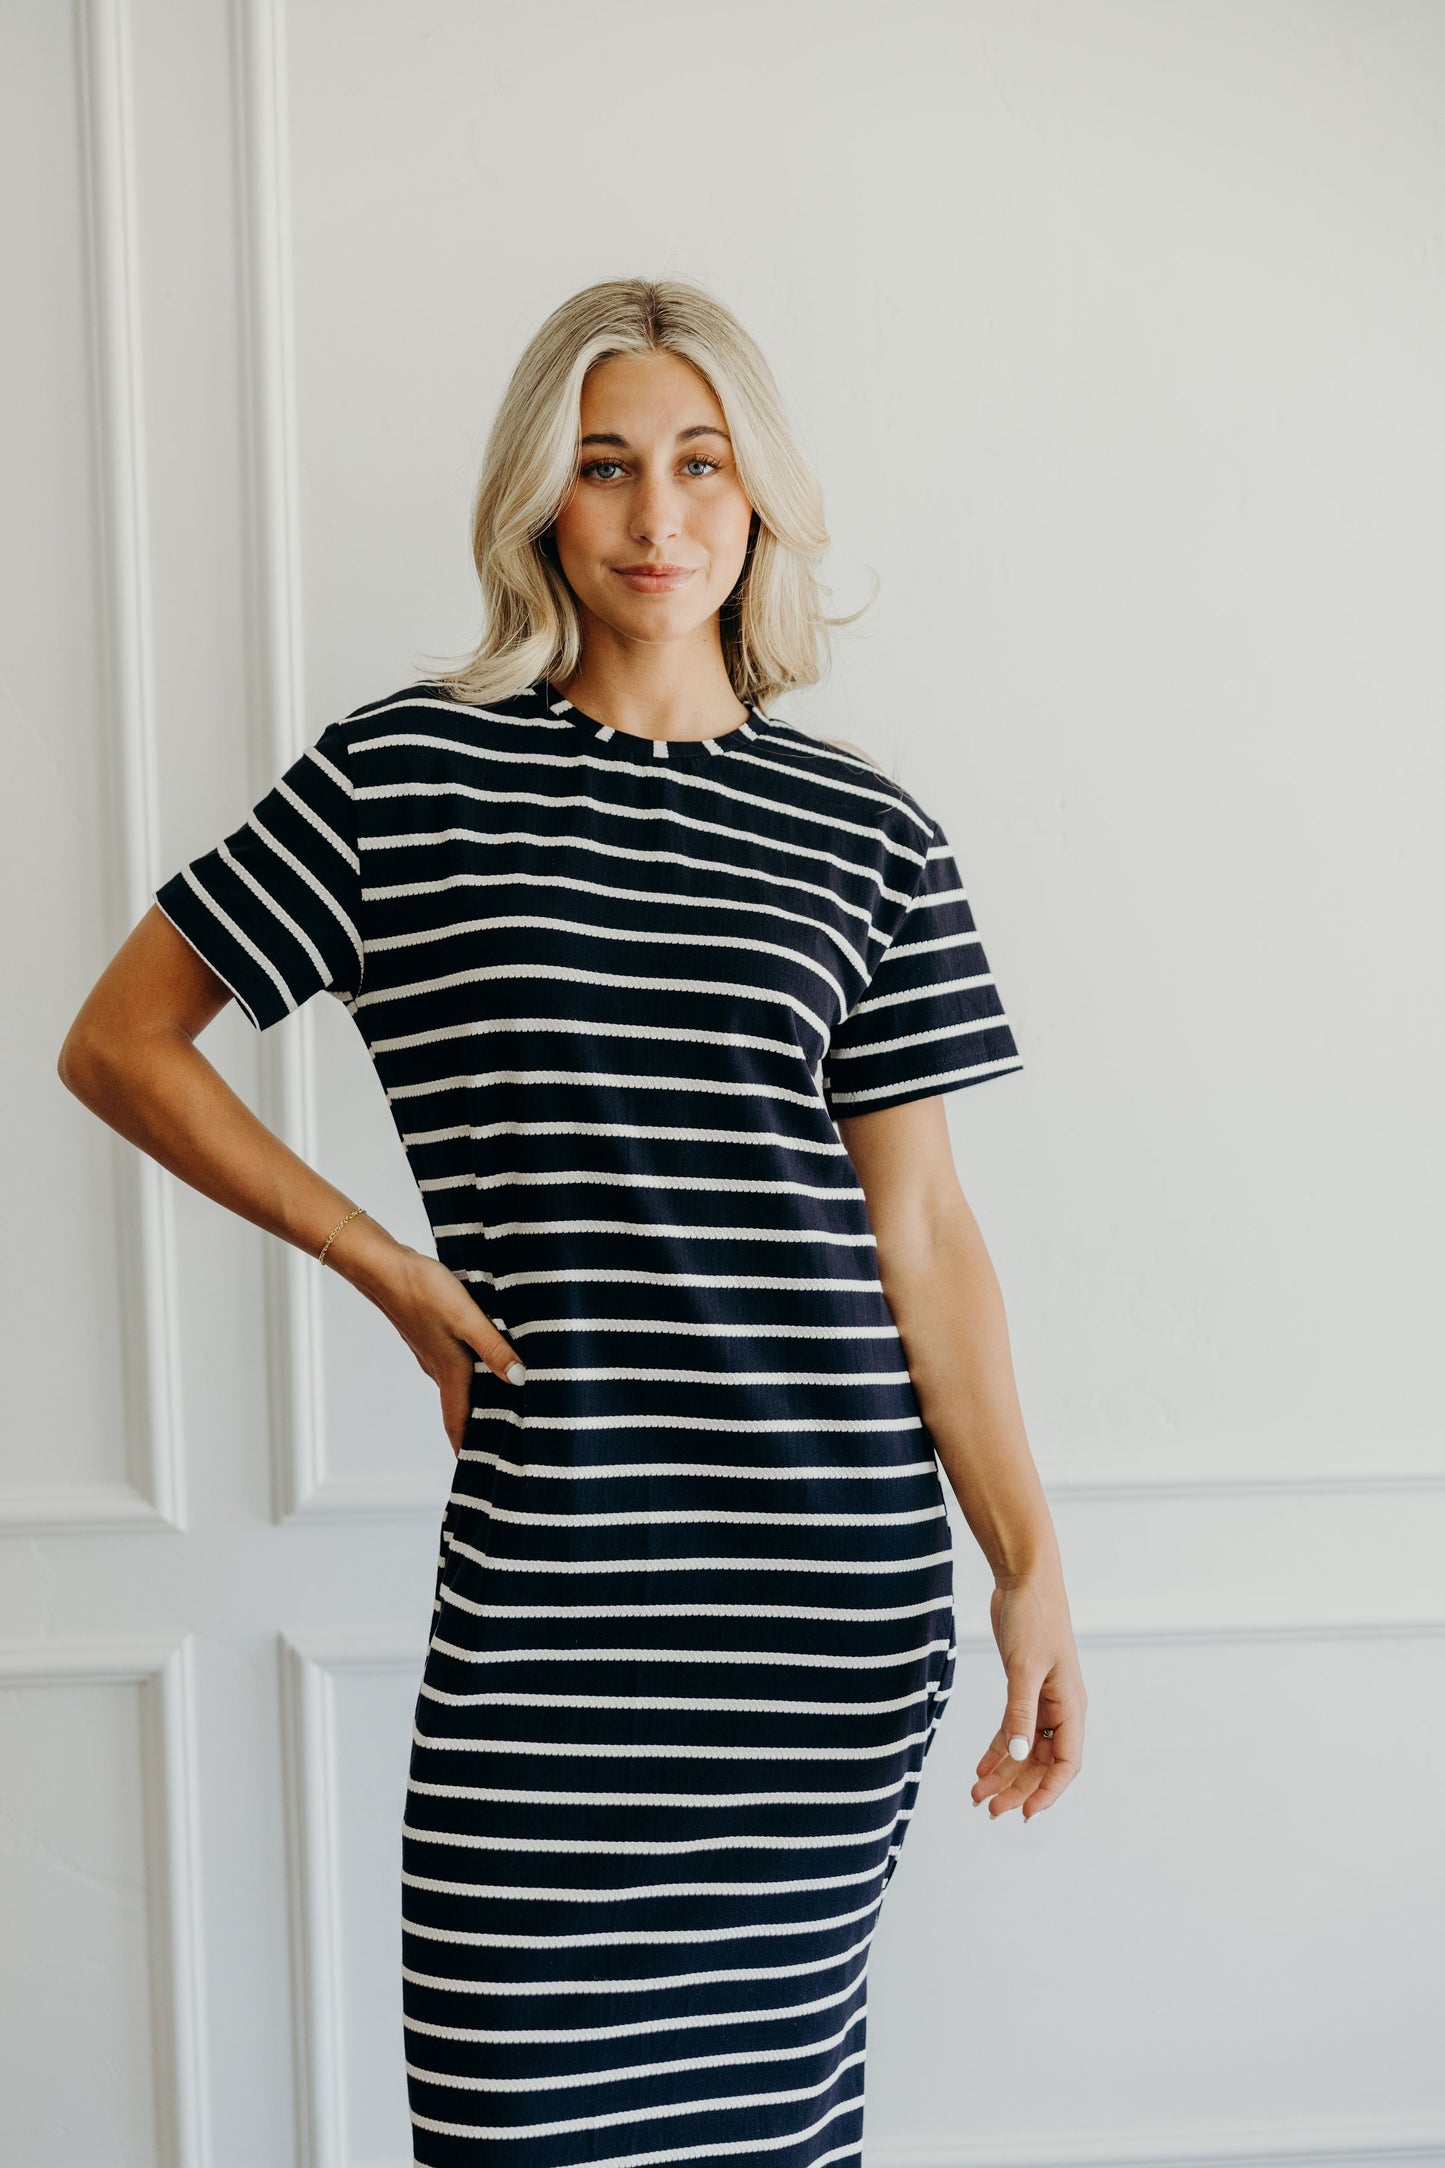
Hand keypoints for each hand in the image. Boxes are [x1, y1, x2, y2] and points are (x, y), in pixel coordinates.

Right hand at [362, 1241, 524, 1459]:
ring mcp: (431, 1352)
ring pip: (457, 1384)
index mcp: (449, 1371)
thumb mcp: (467, 1318)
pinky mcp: (430, 1334)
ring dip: (475, 1399)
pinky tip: (485, 1360)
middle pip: (459, 1408)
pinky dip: (471, 1373)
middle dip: (477, 1427)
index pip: (458, 1422)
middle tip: (502, 1441)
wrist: (384, 1267)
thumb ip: (493, 1348)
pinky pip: (453, 1363)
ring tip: (503, 1405)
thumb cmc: (423, 1290)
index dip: (467, 1447)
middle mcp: (438, 1368)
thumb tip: (518, 1380)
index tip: (480, 1469)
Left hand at [972, 1568, 1085, 1820]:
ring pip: (1025, 1749)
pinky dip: (997, 1750)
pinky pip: (1012, 1729)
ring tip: (978, 1796)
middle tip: (990, 1811)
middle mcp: (1060, 1708)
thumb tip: (1018, 1756)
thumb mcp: (1024, 1668)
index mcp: (1071, 1706)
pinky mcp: (1023, 1688)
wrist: (1024, 1579)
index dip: (1048, 1791)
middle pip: (1042, 1762)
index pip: (1066, 1762)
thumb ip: (1020, 1712)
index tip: (1026, 1812)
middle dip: (1018, 1787)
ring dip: (1004, 1773)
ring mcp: (1042, 1699)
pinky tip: (980, 1769)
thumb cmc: (1034, 1617)